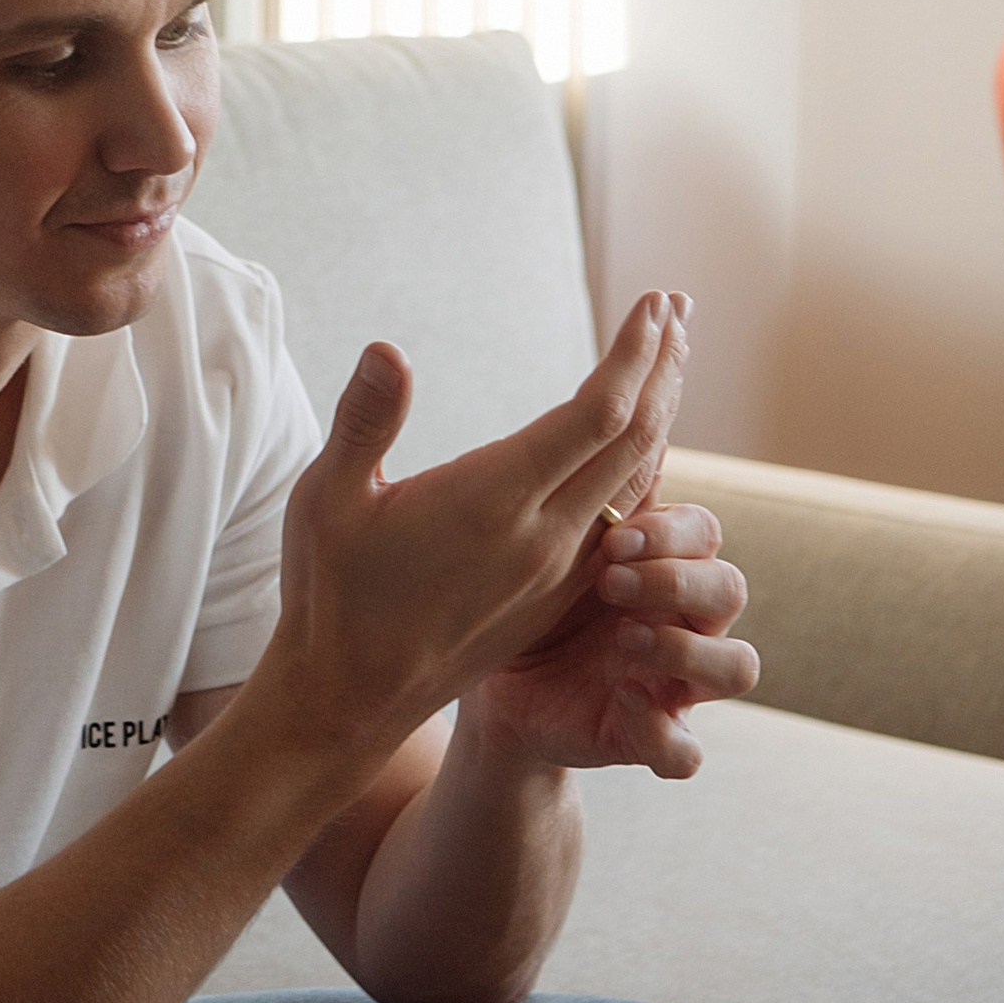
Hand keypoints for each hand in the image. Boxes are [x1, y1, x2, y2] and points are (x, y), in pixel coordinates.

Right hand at [256, 291, 693, 782]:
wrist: (350, 699)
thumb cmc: (329, 593)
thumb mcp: (325, 499)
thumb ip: (363, 421)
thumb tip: (385, 349)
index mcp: (494, 503)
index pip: (596, 414)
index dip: (634, 354)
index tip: (654, 303)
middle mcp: (542, 538)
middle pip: (635, 439)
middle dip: (662, 367)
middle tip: (678, 307)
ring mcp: (556, 571)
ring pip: (635, 480)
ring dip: (659, 412)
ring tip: (670, 357)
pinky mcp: (553, 595)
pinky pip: (618, 518)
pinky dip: (638, 464)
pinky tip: (635, 440)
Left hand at [463, 484, 757, 779]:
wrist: (491, 691)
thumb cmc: (529, 605)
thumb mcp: (550, 552)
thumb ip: (596, 500)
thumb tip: (630, 423)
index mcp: (664, 567)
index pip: (703, 533)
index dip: (672, 533)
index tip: (614, 536)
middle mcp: (685, 621)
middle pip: (729, 589)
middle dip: (676, 580)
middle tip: (611, 581)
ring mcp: (676, 684)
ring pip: (737, 666)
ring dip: (690, 651)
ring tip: (627, 640)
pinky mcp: (653, 740)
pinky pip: (687, 751)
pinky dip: (668, 737)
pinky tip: (628, 710)